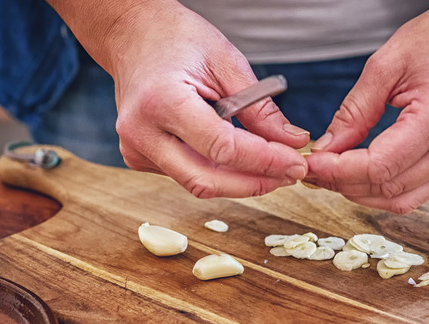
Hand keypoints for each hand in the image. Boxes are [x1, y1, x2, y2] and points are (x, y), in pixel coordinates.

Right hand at [49, 0, 309, 197]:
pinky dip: (219, 172)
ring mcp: (136, 149)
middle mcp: (142, 132)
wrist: (132, 36)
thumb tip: (293, 142)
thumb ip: (259, 107)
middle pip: (205, 180)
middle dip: (254, 183)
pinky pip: (187, 175)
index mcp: (161, 101)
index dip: (264, 162)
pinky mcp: (140, 158)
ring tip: (273, 167)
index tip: (296, 163)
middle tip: (290, 175)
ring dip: (240, 180)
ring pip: (198, 182)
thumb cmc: (176, 39)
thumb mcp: (226, 62)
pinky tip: (239, 158)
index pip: (221, 148)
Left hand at [304, 0, 428, 213]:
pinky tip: (360, 176)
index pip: (381, 166)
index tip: (313, 163)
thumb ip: (354, 112)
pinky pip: (417, 192)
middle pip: (390, 188)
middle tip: (314, 170)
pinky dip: (384, 191)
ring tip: (333, 174)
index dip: (341, 171)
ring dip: (362, 193)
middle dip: (345, 184)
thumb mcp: (385, 65)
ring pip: (403, 199)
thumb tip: (327, 150)